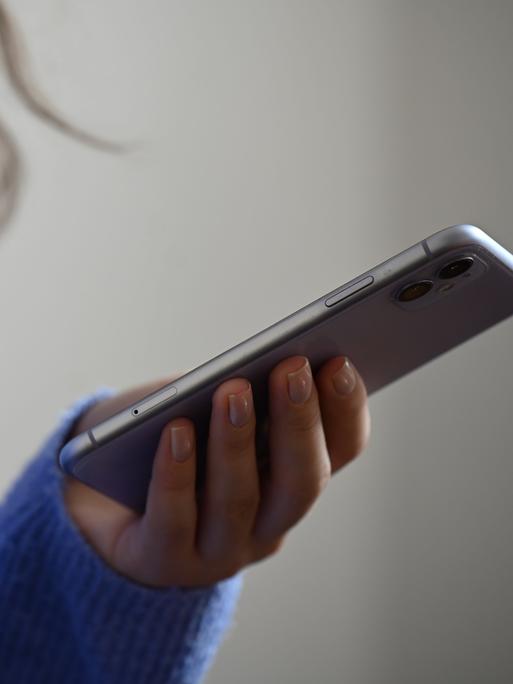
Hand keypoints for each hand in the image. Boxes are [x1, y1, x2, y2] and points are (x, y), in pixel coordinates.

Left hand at [64, 355, 369, 587]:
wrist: (101, 499)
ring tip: (233, 391)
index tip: (339, 362)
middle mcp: (267, 522)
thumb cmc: (170, 437)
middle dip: (300, 423)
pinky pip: (173, 523)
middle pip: (301, 482)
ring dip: (238, 443)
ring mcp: (218, 550)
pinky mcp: (162, 561)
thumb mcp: (209, 408)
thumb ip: (237, 394)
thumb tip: (256, 361)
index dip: (346, 410)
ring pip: (239, 501)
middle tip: (292, 369)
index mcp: (291, 479)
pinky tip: (175, 432)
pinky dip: (176, 474)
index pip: (340, 451)